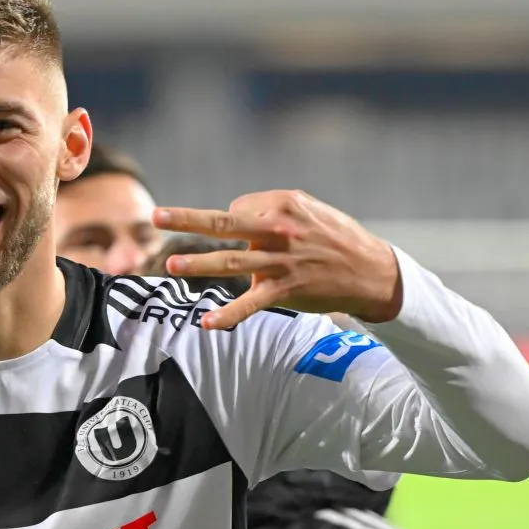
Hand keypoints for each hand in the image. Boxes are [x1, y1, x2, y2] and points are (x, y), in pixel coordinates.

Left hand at [154, 190, 401, 330]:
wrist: (372, 271)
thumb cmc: (335, 238)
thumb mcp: (307, 210)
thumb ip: (271, 210)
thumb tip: (235, 216)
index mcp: (283, 205)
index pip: (236, 210)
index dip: (232, 221)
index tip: (243, 232)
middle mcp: (278, 230)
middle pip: (224, 223)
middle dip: (187, 220)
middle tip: (156, 217)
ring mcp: (280, 262)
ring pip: (231, 261)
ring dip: (200, 264)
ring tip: (171, 266)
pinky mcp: (286, 290)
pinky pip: (251, 303)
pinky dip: (229, 315)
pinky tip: (208, 323)